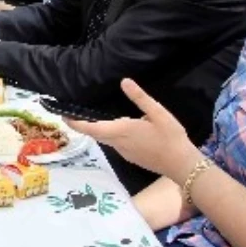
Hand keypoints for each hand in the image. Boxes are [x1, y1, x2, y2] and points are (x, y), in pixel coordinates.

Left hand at [65, 79, 202, 182]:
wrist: (182, 165)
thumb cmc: (170, 137)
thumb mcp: (158, 113)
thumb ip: (140, 98)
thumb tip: (124, 81)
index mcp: (121, 131)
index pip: (91, 128)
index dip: (75, 123)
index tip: (63, 116)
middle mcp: (118, 143)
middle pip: (95, 134)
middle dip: (84, 125)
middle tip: (74, 113)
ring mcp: (124, 152)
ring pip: (105, 139)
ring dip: (97, 130)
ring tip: (92, 118)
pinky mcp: (131, 157)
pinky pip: (115, 144)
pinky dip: (110, 135)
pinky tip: (118, 128)